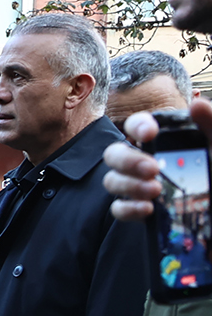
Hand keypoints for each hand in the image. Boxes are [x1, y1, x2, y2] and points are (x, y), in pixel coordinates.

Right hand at [108, 98, 211, 219]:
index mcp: (161, 141)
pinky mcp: (137, 209)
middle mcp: (142, 160)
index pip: (135, 125)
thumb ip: (210, 124)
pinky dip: (129, 209)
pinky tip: (148, 208)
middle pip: (114, 154)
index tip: (150, 133)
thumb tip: (197, 105)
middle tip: (152, 169)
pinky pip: (118, 208)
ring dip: (129, 185)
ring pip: (112, 181)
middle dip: (127, 160)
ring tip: (156, 191)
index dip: (136, 126)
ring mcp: (137, 185)